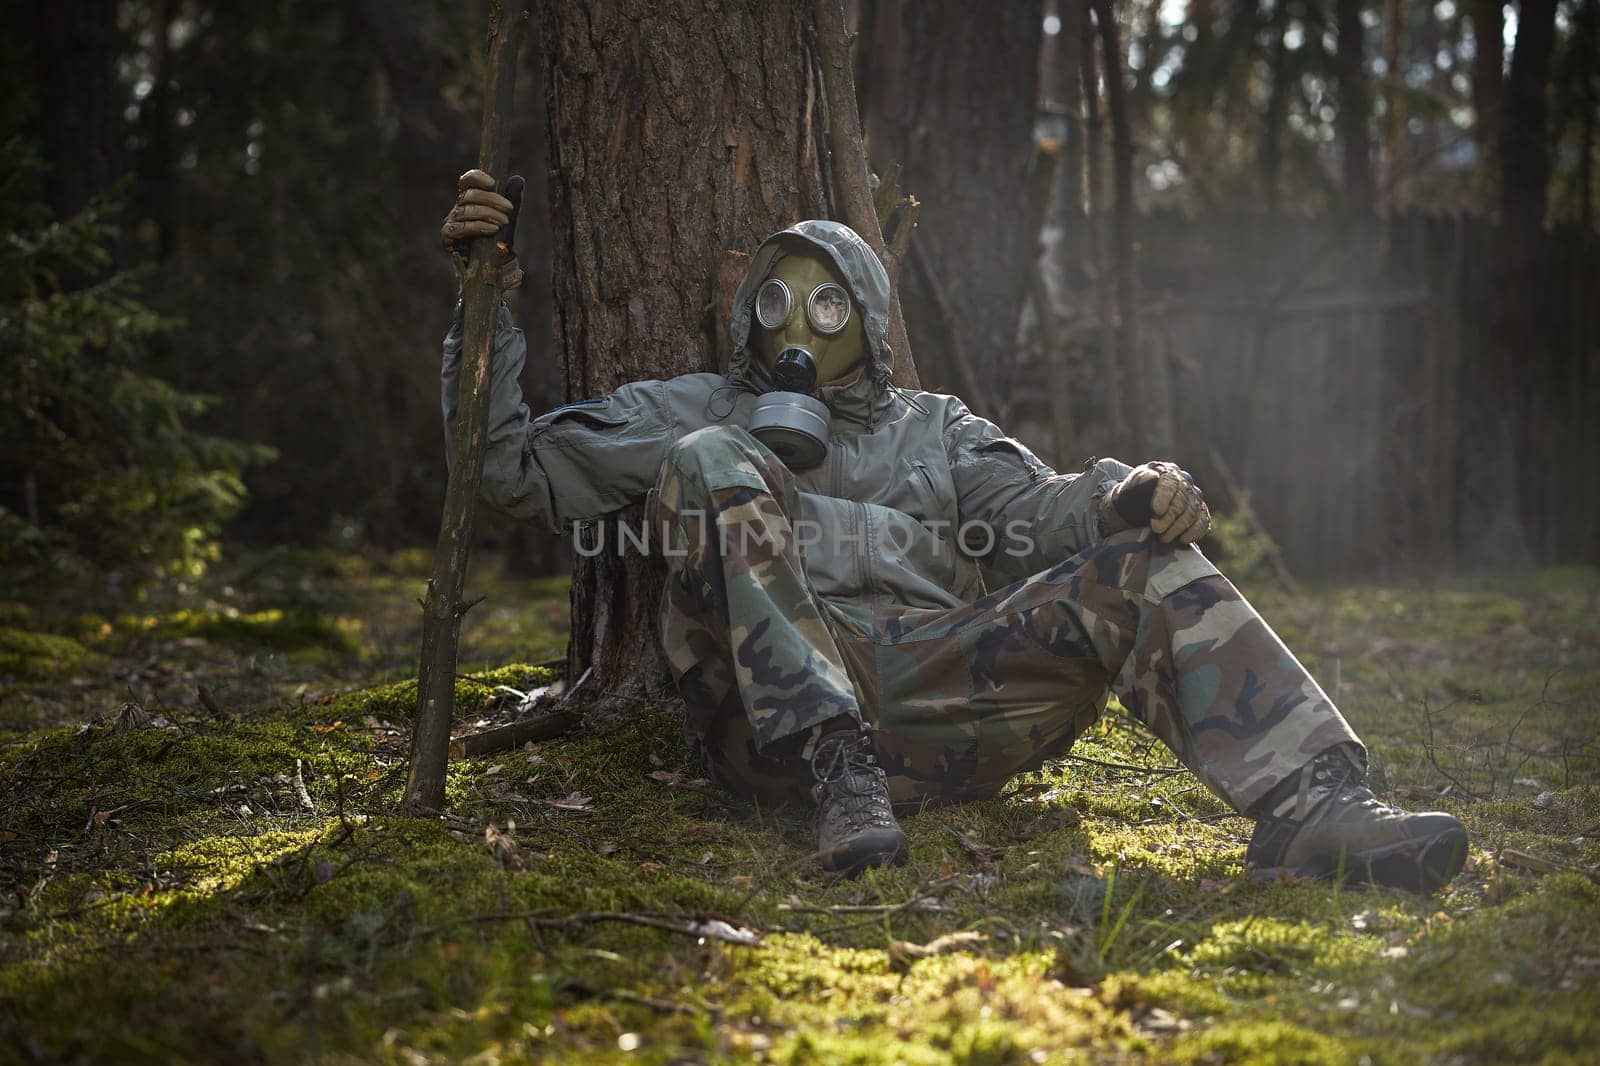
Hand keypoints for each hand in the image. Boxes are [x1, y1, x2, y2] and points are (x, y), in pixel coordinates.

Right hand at [441, 168, 524, 288]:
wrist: (490, 268)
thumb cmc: (496, 241)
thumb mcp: (507, 219)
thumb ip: (511, 199)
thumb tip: (518, 179)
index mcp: (469, 200)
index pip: (466, 181)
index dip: (476, 177)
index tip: (492, 182)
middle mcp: (458, 208)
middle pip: (468, 195)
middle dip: (491, 199)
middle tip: (509, 208)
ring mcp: (451, 222)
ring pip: (465, 210)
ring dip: (487, 214)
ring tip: (504, 222)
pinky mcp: (447, 237)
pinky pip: (460, 228)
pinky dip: (478, 227)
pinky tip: (493, 230)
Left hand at [1102, 461, 1209, 544]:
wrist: (1138, 511)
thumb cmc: (1133, 498)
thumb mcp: (1129, 487)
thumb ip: (1140, 482)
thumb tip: (1153, 476)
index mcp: (1167, 471)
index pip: (1170, 482)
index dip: (1164, 497)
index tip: (1156, 511)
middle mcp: (1185, 482)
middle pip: (1182, 500)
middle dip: (1169, 517)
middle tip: (1156, 529)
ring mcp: (1195, 497)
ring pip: (1192, 512)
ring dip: (1178, 528)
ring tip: (1163, 537)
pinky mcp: (1201, 513)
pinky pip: (1203, 522)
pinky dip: (1193, 532)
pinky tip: (1181, 539)